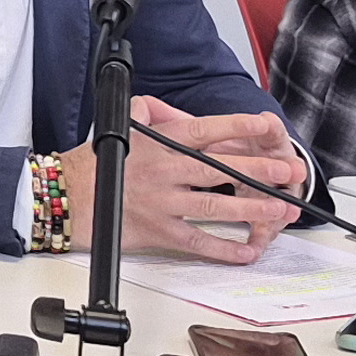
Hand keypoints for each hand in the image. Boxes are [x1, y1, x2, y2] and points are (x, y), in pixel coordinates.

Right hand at [88, 101, 307, 259]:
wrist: (68, 198)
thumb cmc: (93, 164)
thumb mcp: (120, 126)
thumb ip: (145, 112)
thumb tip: (159, 105)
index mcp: (158, 143)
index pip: (205, 130)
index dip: (237, 127)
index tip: (266, 126)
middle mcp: (164, 171)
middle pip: (219, 171)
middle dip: (258, 171)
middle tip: (287, 172)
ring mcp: (163, 203)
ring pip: (214, 207)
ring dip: (250, 209)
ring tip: (279, 209)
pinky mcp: (158, 231)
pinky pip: (197, 242)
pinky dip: (223, 249)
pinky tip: (245, 250)